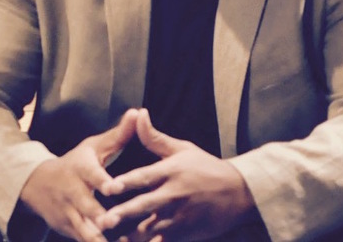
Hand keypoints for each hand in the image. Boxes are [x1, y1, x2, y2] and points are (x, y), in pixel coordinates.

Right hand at [19, 108, 138, 240]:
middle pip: (87, 207)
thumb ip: (118, 134)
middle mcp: (73, 193)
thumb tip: (139, 112)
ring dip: (98, 240)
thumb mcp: (93, 146)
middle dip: (100, 217)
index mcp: (81, 169)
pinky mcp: (69, 232)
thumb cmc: (76, 162)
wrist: (38, 185)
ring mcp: (70, 215)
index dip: (103, 181)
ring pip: (85, 232)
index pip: (92, 174)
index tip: (115, 188)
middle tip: (114, 222)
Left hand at [97, 109, 255, 241]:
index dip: (126, 183)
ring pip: (152, 229)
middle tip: (103, 221)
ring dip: (133, 235)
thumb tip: (138, 114)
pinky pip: (165, 241)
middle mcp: (175, 195)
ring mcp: (182, 217)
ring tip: (116, 241)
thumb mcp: (182, 149)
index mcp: (172, 171)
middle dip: (123, 214)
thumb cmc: (206, 167)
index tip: (108, 188)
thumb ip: (155, 137)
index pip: (144, 177)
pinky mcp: (188, 234)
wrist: (239, 192)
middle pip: (145, 205)